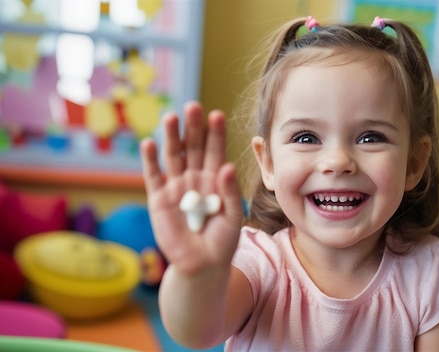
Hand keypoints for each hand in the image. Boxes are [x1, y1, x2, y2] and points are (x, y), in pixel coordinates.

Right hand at [140, 102, 243, 275]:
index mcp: (216, 179)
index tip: (217, 115)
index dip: (216, 133)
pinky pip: (153, 176)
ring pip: (173, 157)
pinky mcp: (159, 200)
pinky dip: (150, 160)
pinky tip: (149, 143)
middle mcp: (195, 178)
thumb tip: (228, 166)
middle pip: (193, 148)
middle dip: (193, 128)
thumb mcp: (232, 215)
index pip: (216, 151)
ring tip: (171, 117)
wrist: (202, 266)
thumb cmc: (222, 241)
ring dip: (171, 137)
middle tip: (193, 107)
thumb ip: (230, 191)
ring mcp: (176, 187)